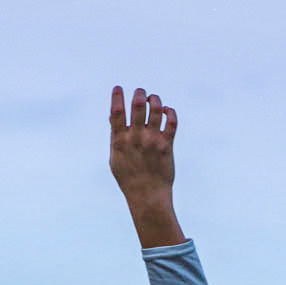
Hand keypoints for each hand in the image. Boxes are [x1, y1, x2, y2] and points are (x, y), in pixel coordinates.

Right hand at [109, 85, 176, 202]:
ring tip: (152, 101)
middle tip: (140, 93)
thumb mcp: (115, 158)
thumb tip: (113, 115)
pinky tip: (165, 112)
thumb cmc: (129, 178)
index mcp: (120, 141)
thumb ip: (115, 136)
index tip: (118, 88)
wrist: (147, 196)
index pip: (117, 112)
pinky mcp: (167, 145)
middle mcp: (136, 139)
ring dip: (154, 99)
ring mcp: (152, 141)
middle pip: (138, 105)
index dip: (117, 96)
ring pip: (156, 109)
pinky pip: (172, 120)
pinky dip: (169, 111)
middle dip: (139, 94)